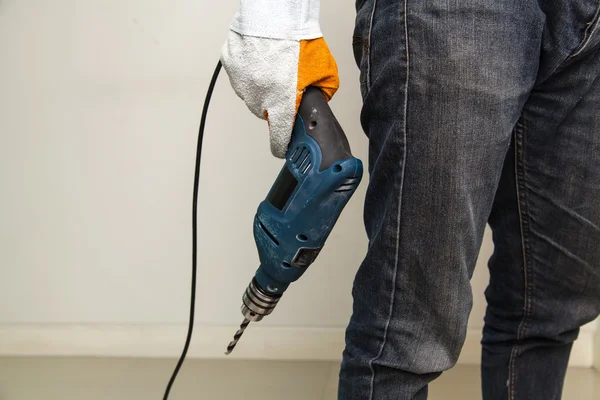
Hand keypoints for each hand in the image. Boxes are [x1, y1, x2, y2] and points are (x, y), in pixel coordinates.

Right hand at [220, 26, 338, 157]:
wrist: (277, 13)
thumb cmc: (298, 38)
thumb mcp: (324, 71)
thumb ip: (321, 94)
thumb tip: (318, 103)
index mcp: (281, 101)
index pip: (279, 136)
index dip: (280, 145)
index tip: (280, 149)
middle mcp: (258, 96)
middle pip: (266, 111)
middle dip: (275, 102)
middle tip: (285, 82)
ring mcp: (241, 82)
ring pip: (252, 94)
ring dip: (262, 86)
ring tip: (274, 66)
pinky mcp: (230, 66)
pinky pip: (241, 76)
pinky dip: (249, 71)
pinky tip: (261, 59)